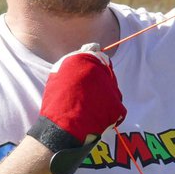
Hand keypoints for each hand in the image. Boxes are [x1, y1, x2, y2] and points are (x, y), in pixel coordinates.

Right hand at [27, 43, 125, 173]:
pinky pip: (117, 107)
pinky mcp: (117, 105)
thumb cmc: (57, 100)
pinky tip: (96, 116)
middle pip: (108, 74)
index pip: (100, 58)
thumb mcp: (61, 71)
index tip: (87, 80)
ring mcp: (111, 88)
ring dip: (105, 97)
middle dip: (100, 84)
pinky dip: (109, 113)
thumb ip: (78, 58)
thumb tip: (94, 48)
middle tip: (86, 96)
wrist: (61, 126)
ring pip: (113, 90)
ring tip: (88, 107)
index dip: (94, 69)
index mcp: (87, 59)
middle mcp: (102, 70)